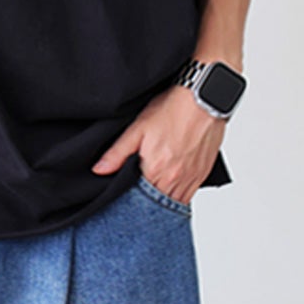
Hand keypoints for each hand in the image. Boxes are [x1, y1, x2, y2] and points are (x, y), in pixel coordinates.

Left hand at [91, 83, 226, 202]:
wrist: (204, 98)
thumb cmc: (173, 109)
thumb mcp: (138, 128)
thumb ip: (117, 153)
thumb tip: (99, 170)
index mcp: (156, 170)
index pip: (139, 201)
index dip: (131, 202)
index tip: (126, 197)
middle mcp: (175, 178)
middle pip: (158, 205)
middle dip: (147, 205)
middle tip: (138, 198)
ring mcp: (191, 178)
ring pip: (175, 203)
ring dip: (163, 202)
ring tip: (153, 194)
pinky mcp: (202, 174)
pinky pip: (189, 196)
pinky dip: (179, 196)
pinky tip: (170, 188)